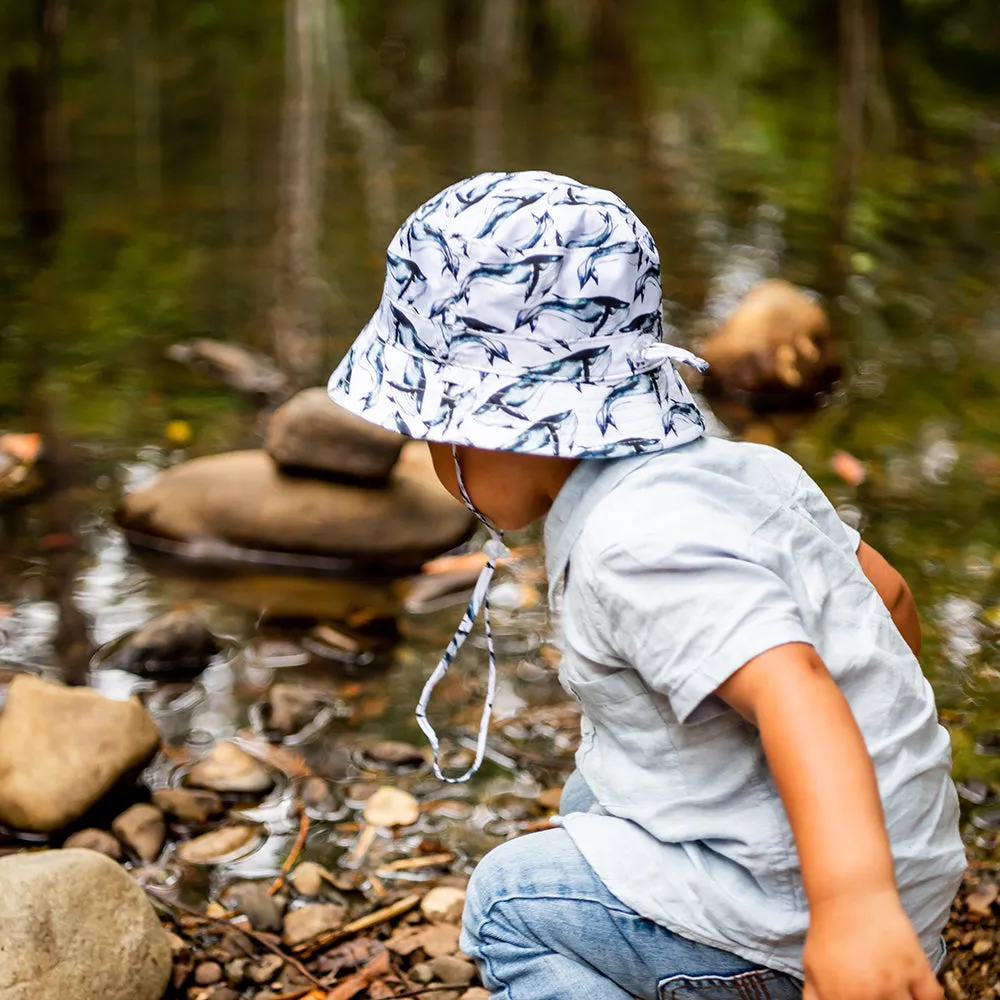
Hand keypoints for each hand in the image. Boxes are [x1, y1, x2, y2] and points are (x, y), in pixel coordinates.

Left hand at [803, 889, 942, 999]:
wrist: (850, 895)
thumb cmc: (829, 933)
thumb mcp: (812, 968)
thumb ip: (816, 999)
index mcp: (838, 997)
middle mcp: (867, 994)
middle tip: (881, 995)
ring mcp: (894, 981)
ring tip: (897, 994)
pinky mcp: (916, 966)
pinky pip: (933, 999)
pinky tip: (917, 995)